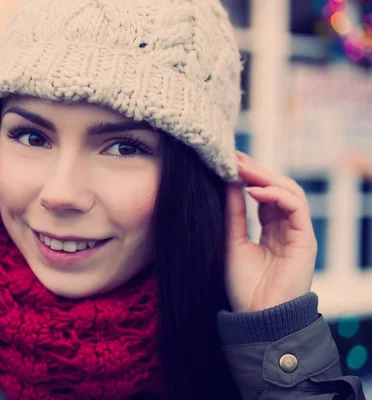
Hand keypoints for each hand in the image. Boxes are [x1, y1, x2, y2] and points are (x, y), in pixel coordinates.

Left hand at [225, 151, 317, 312]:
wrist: (257, 318)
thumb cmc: (243, 286)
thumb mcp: (231, 242)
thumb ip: (233, 214)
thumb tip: (226, 182)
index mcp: (269, 230)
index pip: (262, 194)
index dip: (248, 176)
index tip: (227, 160)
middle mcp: (285, 229)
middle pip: (276, 189)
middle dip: (256, 170)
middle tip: (234, 157)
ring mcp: (297, 233)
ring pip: (289, 192)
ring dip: (266, 177)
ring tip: (242, 169)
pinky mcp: (305, 240)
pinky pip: (296, 207)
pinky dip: (277, 195)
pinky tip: (256, 191)